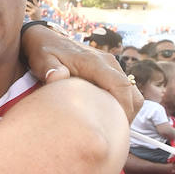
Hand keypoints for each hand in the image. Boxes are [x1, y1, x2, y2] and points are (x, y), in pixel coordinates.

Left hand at [22, 27, 141, 121]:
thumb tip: (57, 77)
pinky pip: (125, 90)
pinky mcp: (109, 71)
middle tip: (112, 136)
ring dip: (126, 111)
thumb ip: (49, 69)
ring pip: (132, 92)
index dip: (123, 109)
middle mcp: (108, 62)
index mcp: (94, 62)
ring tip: (110, 128)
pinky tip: (106, 117)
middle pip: (131, 93)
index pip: (120, 86)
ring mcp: (110, 66)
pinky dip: (122, 105)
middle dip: (126, 116)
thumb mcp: (42, 59)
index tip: (115, 129)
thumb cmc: (43, 51)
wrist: (46, 37)